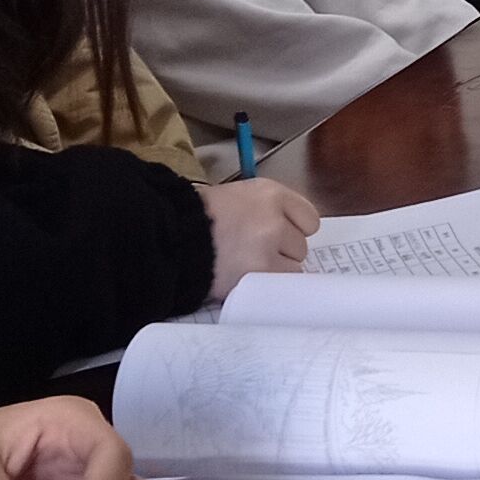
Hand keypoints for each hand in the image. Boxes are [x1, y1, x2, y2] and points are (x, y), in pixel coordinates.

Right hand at [200, 175, 321, 297]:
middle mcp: (274, 219)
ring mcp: (268, 249)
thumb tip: (287, 228)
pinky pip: (279, 285)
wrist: (171, 237)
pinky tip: (247, 278)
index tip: (280, 234)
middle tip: (255, 251)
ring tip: (247, 266)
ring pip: (293, 268)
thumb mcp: (232, 198)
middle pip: (302, 245)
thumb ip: (264, 210)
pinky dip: (266, 285)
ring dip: (275, 270)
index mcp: (269, 194)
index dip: (295, 229)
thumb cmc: (196, 216)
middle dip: (283, 251)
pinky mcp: (258, 274)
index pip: (309, 218)